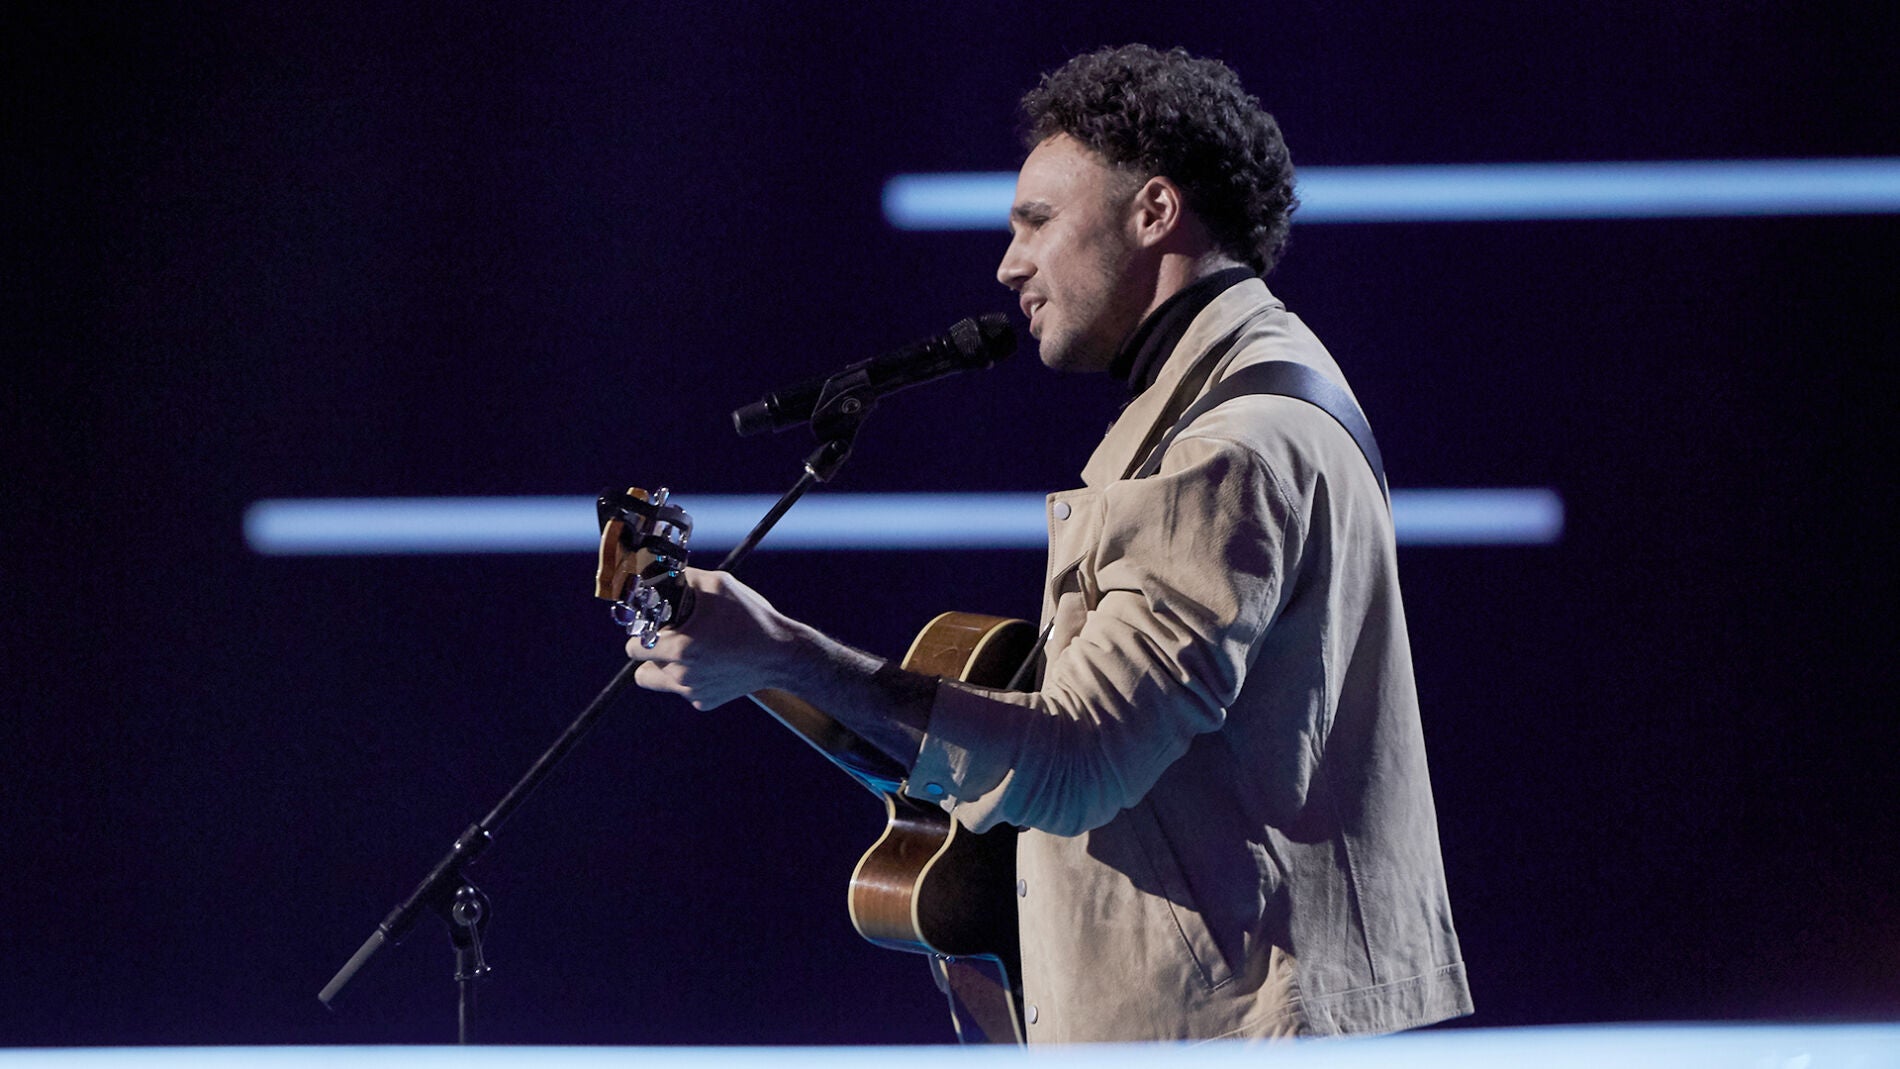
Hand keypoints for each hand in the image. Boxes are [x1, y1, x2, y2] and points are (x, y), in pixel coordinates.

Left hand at [624, 568, 799, 708]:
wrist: (783, 655)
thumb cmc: (751, 617)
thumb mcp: (718, 585)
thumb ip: (683, 579)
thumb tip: (661, 573)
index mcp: (677, 648)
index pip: (633, 648)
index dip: (640, 634)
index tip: (652, 628)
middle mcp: (680, 675)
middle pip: (643, 667)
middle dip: (652, 651)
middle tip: (672, 638)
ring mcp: (692, 692)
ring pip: (662, 680)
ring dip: (669, 667)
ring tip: (692, 651)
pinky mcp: (704, 702)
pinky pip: (686, 689)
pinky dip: (693, 678)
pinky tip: (713, 664)